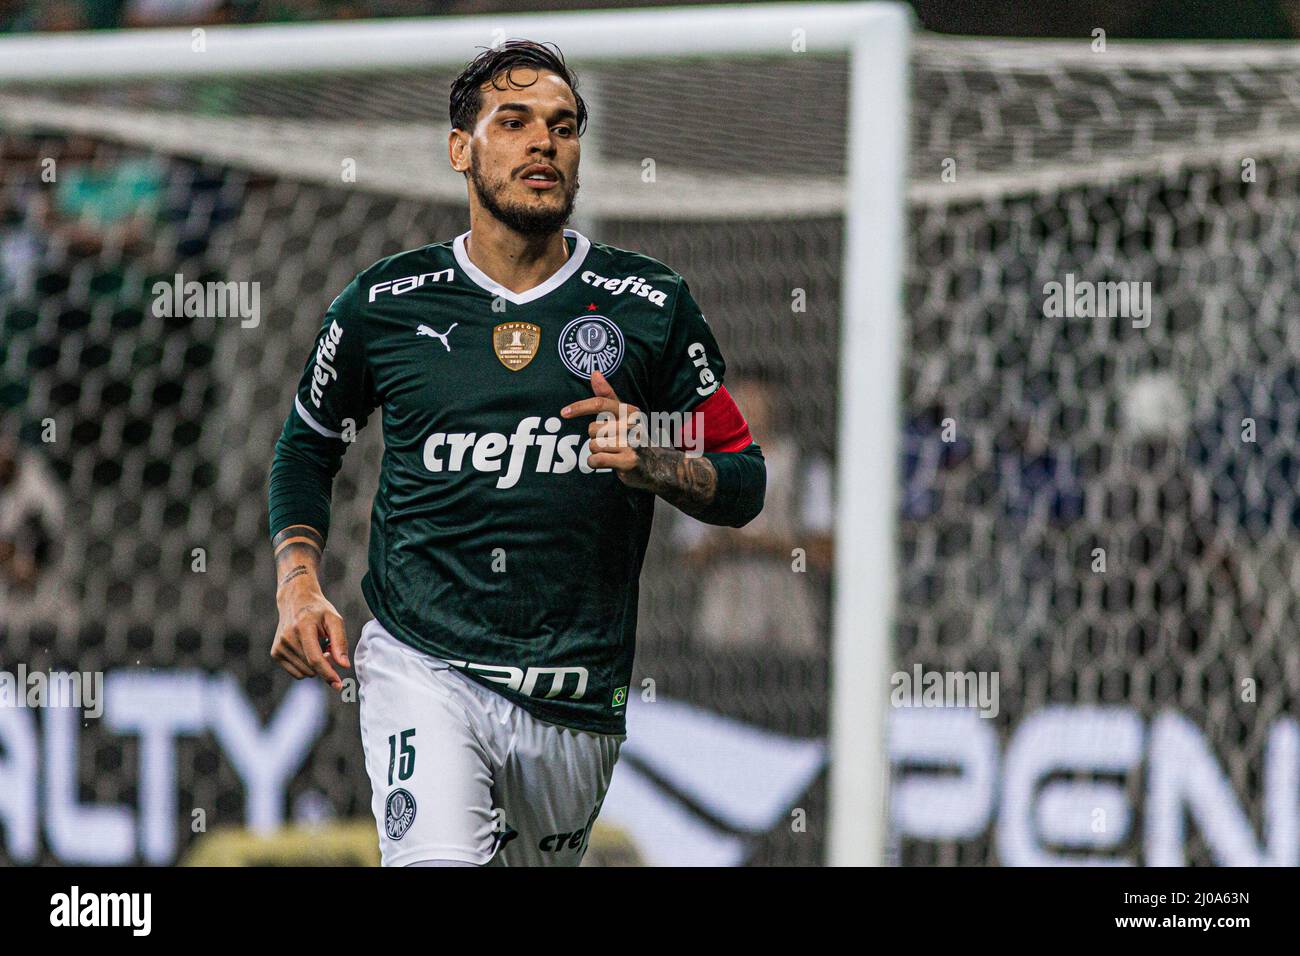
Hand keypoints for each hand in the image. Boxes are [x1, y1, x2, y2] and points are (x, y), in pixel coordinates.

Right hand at [271, 574, 349, 690]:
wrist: (295, 600)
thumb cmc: (319, 611)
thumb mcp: (335, 620)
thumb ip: (340, 642)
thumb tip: (344, 666)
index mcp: (303, 627)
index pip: (315, 658)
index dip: (328, 673)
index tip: (338, 685)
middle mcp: (287, 637)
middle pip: (311, 668)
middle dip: (325, 665)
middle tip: (328, 649)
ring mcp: (279, 646)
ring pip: (305, 673)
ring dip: (316, 666)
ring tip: (318, 647)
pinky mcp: (275, 653)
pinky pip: (296, 673)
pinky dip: (306, 667)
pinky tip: (307, 651)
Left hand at [560, 369, 650, 488]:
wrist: (658, 464)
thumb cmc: (634, 436)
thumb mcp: (623, 414)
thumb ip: (607, 394)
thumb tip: (594, 373)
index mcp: (630, 411)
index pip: (600, 404)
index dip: (580, 407)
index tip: (564, 413)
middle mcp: (632, 425)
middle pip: (592, 429)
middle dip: (596, 437)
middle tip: (611, 442)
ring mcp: (632, 443)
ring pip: (593, 445)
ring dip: (597, 451)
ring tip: (613, 452)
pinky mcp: (628, 461)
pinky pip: (596, 459)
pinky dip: (596, 463)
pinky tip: (608, 462)